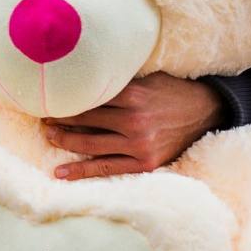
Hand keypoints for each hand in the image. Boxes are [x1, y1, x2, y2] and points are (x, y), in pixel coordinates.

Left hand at [43, 74, 221, 179]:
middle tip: (42, 119)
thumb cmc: (173, 91)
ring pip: (90, 146)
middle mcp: (134, 120)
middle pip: (85, 121)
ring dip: (65, 142)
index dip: (66, 100)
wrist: (208, 112)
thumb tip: (85, 78)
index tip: (49, 98)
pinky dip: (82, 171)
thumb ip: (120, 81)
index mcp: (133, 95)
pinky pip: (106, 169)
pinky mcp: (145, 163)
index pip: (89, 98)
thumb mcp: (148, 78)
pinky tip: (61, 172)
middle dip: (60, 120)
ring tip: (48, 137)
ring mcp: (139, 145)